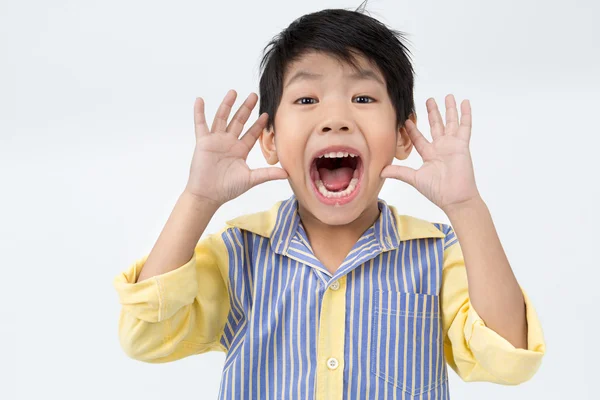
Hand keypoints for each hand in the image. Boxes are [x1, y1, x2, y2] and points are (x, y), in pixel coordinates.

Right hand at [184, 90, 287, 206]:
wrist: (208, 195)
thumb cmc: (228, 188)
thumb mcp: (251, 179)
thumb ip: (268, 174)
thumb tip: (288, 173)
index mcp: (240, 150)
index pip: (251, 133)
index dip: (259, 124)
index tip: (267, 113)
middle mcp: (228, 143)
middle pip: (239, 121)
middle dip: (246, 108)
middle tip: (254, 95)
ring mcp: (215, 141)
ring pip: (222, 118)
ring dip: (227, 105)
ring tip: (234, 91)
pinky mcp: (203, 142)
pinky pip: (200, 124)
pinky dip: (199, 112)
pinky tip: (200, 100)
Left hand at [381, 94, 480, 212]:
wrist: (455, 198)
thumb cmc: (437, 191)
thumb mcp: (414, 178)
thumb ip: (399, 172)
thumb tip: (381, 172)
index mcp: (428, 154)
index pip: (418, 138)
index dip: (412, 128)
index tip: (406, 118)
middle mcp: (440, 148)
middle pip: (435, 126)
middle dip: (432, 113)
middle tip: (429, 100)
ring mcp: (451, 145)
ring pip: (450, 122)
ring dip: (448, 109)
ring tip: (447, 96)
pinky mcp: (462, 145)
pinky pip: (465, 127)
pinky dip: (465, 114)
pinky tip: (464, 102)